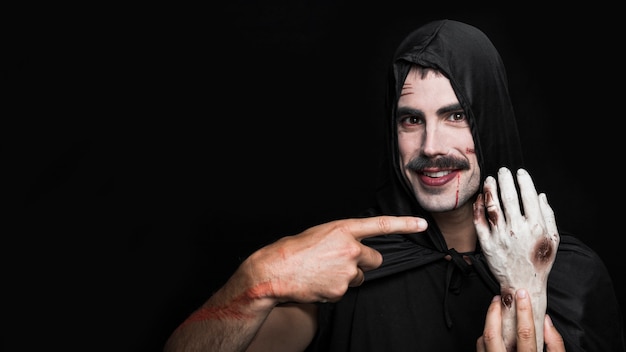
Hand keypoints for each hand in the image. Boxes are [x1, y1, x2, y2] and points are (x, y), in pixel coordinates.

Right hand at [246, 216, 427, 303]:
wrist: (275, 271)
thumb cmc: (294, 250)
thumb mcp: (320, 234)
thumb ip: (342, 238)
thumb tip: (354, 247)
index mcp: (343, 229)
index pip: (380, 225)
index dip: (404, 224)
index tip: (422, 223)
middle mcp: (350, 248)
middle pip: (375, 259)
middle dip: (364, 263)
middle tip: (341, 262)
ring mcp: (347, 270)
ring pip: (359, 277)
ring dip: (346, 276)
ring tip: (323, 272)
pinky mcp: (341, 289)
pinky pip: (345, 290)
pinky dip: (334, 289)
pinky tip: (318, 282)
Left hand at [474, 167, 559, 350]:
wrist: (523, 283)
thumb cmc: (539, 261)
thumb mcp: (553, 239)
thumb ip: (548, 216)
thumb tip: (541, 195)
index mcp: (536, 227)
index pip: (528, 197)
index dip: (524, 181)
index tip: (520, 172)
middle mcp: (517, 229)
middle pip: (509, 197)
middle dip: (505, 180)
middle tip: (503, 170)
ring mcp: (500, 236)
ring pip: (492, 206)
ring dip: (490, 189)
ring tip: (489, 179)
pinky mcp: (486, 243)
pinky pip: (479, 221)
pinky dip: (479, 207)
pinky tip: (480, 198)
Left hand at [477, 289, 564, 351]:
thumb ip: (554, 344)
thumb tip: (547, 322)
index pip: (524, 334)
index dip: (523, 312)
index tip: (522, 294)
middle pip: (493, 335)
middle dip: (493, 313)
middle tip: (499, 298)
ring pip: (483, 341)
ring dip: (488, 323)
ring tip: (494, 310)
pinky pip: (481, 349)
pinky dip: (485, 337)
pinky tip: (493, 332)